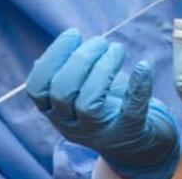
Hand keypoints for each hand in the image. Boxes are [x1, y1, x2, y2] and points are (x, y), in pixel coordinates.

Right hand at [26, 30, 180, 178]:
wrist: (138, 148)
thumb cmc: (106, 108)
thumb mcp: (80, 95)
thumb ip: (66, 76)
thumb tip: (50, 55)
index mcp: (56, 113)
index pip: (38, 88)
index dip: (53, 57)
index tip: (74, 34)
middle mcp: (72, 127)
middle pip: (62, 93)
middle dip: (80, 59)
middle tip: (100, 41)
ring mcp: (99, 135)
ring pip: (88, 104)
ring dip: (102, 69)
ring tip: (116, 50)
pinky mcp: (129, 135)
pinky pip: (131, 112)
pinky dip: (137, 87)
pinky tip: (143, 66)